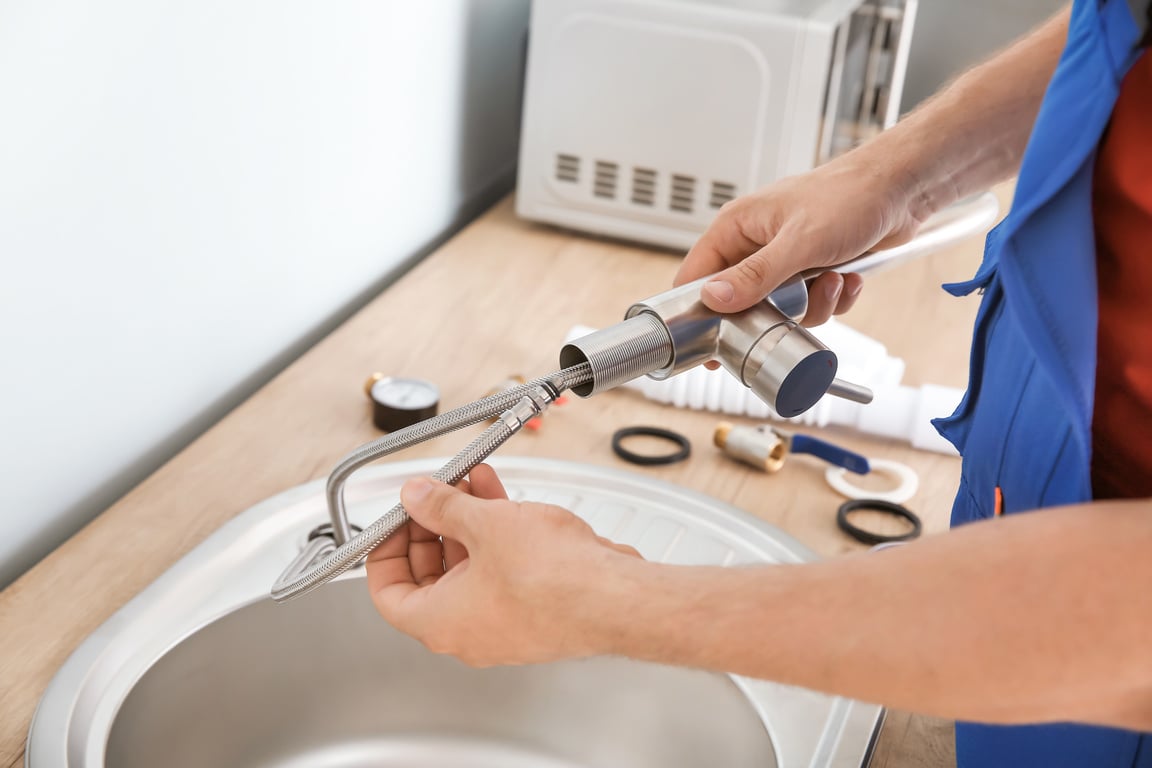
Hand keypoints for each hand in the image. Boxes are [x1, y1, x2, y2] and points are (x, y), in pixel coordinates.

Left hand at [366, 464, 641, 666]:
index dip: (384, 551)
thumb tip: (417, 498)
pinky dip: (497, 537)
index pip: (387, 593)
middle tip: (435, 492)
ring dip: (468, 523)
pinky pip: (502, 573)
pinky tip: (503, 499)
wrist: (616, 599)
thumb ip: (442, 507)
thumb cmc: (553, 580)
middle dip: (432, 526)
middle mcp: (468, 632)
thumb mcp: (484, 524)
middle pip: (430, 577)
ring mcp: (503, 626)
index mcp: (440, 622)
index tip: (393, 521)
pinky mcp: (535, 613)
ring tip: (473, 481)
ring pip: (470, 570)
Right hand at [675, 153, 931, 322]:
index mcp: (736, 227)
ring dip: (810, 306)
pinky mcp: (811, 270)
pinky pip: (808, 304)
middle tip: (789, 313)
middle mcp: (755, 244)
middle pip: (739, 301)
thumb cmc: (848, 196)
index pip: (695, 276)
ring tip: (831, 282)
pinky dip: (830, 300)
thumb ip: (755, 275)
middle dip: (771, 313)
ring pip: (778, 308)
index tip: (707, 345)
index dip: (697, 311)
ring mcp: (784, 259)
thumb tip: (713, 298)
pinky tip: (847, 279)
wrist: (901, 189)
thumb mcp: (798, 242)